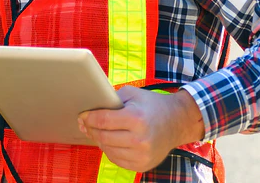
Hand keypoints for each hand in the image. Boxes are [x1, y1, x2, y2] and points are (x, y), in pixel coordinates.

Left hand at [78, 87, 205, 171]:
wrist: (177, 122)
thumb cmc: (151, 105)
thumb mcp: (132, 94)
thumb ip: (111, 99)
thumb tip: (88, 109)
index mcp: (136, 118)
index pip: (102, 121)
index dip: (88, 118)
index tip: (82, 116)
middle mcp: (140, 139)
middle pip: (102, 137)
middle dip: (90, 129)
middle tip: (85, 124)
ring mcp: (142, 154)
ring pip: (107, 150)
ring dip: (99, 140)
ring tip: (98, 132)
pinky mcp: (143, 164)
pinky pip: (117, 160)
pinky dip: (110, 151)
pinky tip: (111, 142)